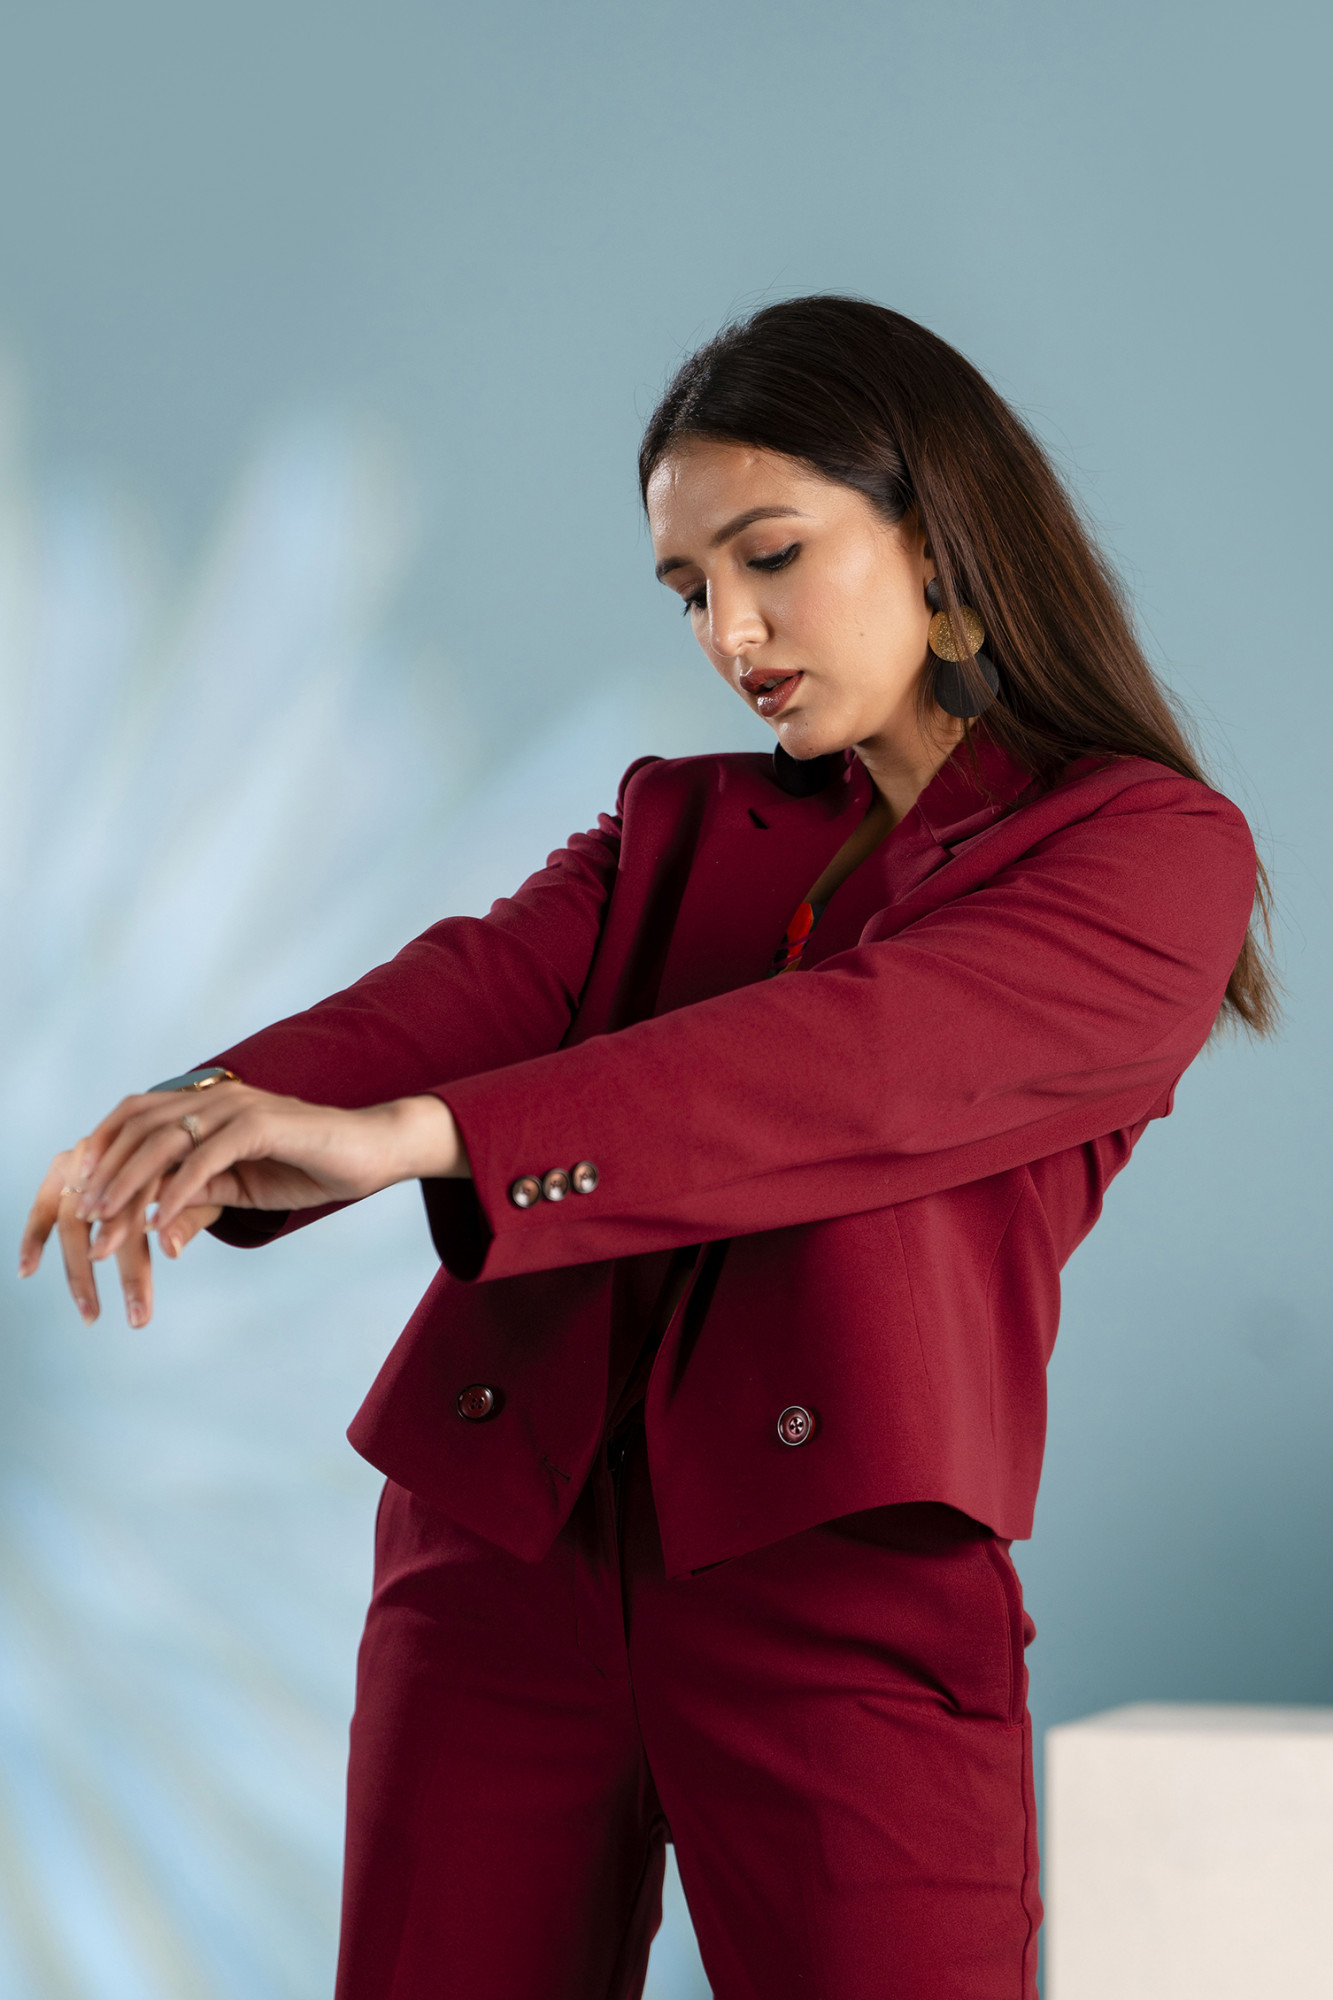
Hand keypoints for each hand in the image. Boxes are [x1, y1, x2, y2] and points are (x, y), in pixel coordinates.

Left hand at [18, 1084, 467, 1326]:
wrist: (374, 1153)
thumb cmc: (312, 1166)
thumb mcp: (243, 1189)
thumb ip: (201, 1199)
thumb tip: (159, 1232)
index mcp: (208, 1105)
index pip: (137, 1116)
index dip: (103, 1148)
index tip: (79, 1190)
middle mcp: (217, 1097)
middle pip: (139, 1126)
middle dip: (106, 1175)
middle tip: (85, 1217)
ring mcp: (239, 1107)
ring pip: (164, 1141)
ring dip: (131, 1187)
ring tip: (110, 1228)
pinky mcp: (262, 1125)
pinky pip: (206, 1158)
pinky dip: (178, 1191)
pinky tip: (161, 1222)